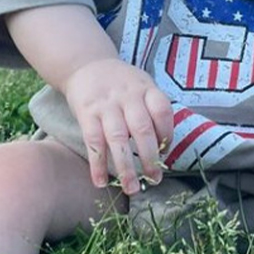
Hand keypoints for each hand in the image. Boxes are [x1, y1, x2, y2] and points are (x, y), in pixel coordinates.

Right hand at [63, 58, 171, 194]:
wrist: (86, 65)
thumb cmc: (120, 84)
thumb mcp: (141, 85)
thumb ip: (152, 110)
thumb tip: (164, 147)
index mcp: (146, 88)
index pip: (163, 111)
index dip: (168, 134)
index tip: (166, 154)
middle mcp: (128, 96)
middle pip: (143, 129)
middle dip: (150, 158)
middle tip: (154, 180)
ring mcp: (106, 105)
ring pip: (118, 139)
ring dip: (125, 167)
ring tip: (131, 189)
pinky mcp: (86, 113)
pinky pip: (93, 142)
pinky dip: (97, 164)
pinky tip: (101, 182)